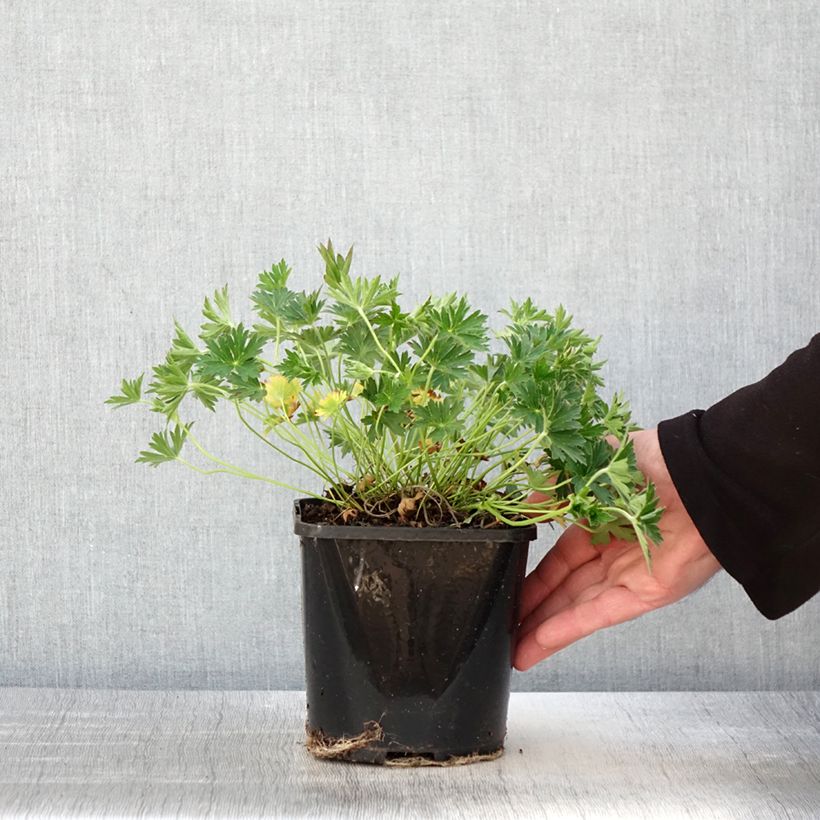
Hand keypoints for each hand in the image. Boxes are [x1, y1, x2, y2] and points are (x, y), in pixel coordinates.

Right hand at [513, 427, 721, 670]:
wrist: (698, 475)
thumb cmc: (651, 462)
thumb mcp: (588, 469)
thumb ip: (553, 489)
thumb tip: (525, 507)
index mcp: (601, 522)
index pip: (559, 559)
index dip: (534, 577)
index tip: (506, 589)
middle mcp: (615, 553)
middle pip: (565, 589)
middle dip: (534, 610)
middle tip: (503, 627)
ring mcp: (630, 575)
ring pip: (577, 607)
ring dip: (545, 628)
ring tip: (513, 648)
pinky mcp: (646, 593)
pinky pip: (599, 613)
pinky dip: (568, 628)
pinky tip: (538, 641)